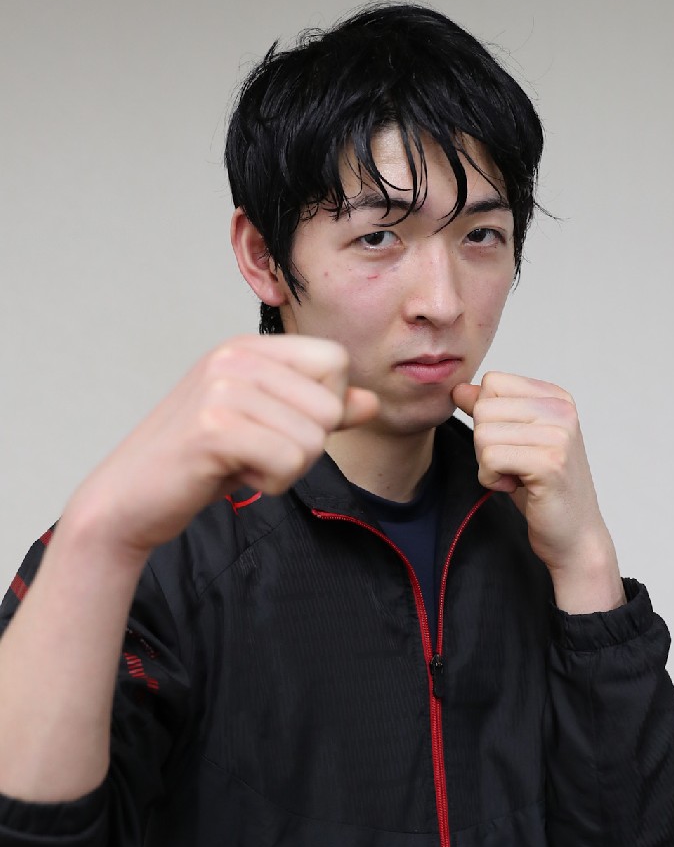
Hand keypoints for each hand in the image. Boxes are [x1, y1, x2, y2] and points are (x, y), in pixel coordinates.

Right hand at [66, 334, 377, 560]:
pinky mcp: (214, 428)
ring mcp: (222, 389)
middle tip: (257, 453)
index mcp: (247, 348)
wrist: (130, 498)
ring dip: (287, 469)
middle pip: (331, 405)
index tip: (285, 426)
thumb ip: (319, 411)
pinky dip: (271, 483)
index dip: (327, 405)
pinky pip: (288, 462)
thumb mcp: (266, 427)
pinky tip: (234, 477)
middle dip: (306, 446)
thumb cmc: (199, 462)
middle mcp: (234, 357)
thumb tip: (371, 401)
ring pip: (313, 439)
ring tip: (242, 465)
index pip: (335, 360)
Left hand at [452, 372, 624, 611]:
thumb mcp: (512, 441)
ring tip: (515, 476)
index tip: (511, 444)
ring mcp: (558, 434)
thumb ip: (489, 411)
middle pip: (483, 408)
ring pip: (483, 434)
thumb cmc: (541, 488)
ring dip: (487, 464)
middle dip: (484, 443)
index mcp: (554, 397)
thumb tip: (458, 390)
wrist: (573, 534)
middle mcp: (561, 409)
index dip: (486, 418)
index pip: (491, 383)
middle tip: (512, 465)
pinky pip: (489, 458)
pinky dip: (490, 478)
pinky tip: (514, 486)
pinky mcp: (549, 462)